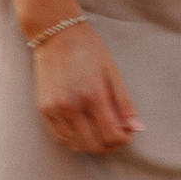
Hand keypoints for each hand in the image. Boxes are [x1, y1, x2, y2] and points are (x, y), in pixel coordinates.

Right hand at [32, 17, 139, 153]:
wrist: (56, 34)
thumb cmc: (88, 50)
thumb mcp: (112, 71)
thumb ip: (125, 102)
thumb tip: (136, 128)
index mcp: (93, 95)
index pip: (111, 135)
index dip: (123, 139)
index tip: (127, 133)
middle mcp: (72, 105)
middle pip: (94, 145)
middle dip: (109, 145)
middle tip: (116, 135)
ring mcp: (55, 109)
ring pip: (76, 145)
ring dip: (91, 145)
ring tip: (99, 132)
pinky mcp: (44, 109)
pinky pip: (60, 137)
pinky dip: (73, 139)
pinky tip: (82, 129)